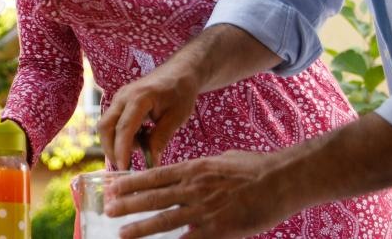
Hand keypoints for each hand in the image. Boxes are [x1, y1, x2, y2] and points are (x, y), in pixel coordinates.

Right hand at [98, 64, 199, 170]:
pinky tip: (138, 139)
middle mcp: (123, 96)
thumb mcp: (176, 118)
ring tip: (139, 149)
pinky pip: (112, 122)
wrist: (179, 72)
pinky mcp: (119, 102)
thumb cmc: (180, 93)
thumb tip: (150, 163)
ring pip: (106, 125)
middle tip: (124, 167)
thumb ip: (160, 139)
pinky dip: (120, 135)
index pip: (124, 128)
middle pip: (106, 127)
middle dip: (111, 149)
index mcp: (139, 98)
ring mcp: (119, 98)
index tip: (124, 169)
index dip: (121, 150)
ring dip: (115, 142)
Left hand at [105, 150, 300, 238]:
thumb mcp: (222, 160)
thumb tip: (190, 171)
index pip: (154, 176)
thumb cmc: (256, 168)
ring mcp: (205, 209)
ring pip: (165, 220)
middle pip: (153, 197)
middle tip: (108, 210)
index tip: (113, 187)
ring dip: (141, 228)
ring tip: (122, 233)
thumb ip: (203, 168)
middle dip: (127, 205)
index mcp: (194, 169)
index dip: (131, 183)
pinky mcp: (218, 228)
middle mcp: (194, 187)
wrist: (283, 179)